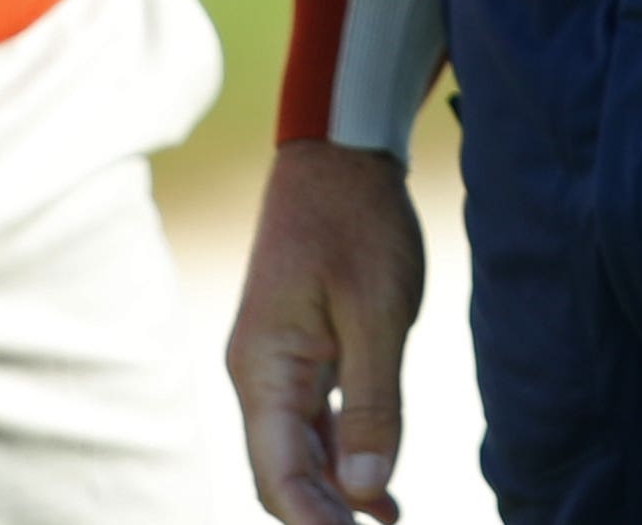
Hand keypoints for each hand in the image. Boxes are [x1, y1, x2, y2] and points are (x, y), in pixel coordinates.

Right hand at [228, 139, 425, 524]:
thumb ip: (373, 404)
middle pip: (283, 475)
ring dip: (338, 496)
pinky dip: (344, 461)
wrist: (342, 153)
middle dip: (324, 518)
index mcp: (265, 369)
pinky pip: (315, 425)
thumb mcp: (376, 312)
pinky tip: (381, 494)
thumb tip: (366, 490)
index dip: (315, 524)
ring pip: (299, 455)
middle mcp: (260, 376)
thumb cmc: (357, 223)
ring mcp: (279, 366)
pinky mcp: (303, 354)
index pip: (278, 476)